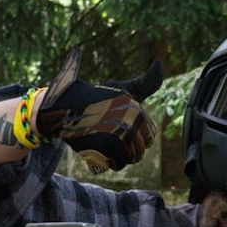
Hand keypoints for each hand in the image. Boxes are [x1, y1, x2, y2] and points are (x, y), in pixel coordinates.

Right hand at [36, 48, 163, 172]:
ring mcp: (116, 135)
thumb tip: (160, 62)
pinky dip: (107, 162)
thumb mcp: (126, 88)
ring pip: (128, 159)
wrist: (66, 105)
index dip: (136, 135)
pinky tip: (99, 150)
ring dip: (117, 157)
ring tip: (105, 144)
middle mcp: (129, 122)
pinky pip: (115, 164)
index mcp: (137, 110)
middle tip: (109, 135)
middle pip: (139, 150)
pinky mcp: (102, 147)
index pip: (150, 137)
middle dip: (127, 148)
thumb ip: (148, 82)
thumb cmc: (99, 97)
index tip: (120, 126)